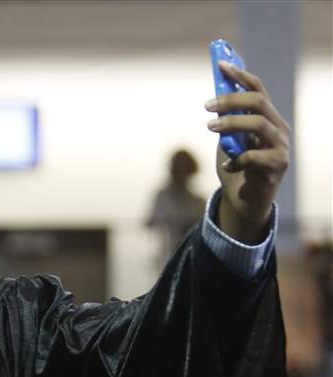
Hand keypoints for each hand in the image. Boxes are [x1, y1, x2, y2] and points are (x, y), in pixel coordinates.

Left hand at [207, 62, 290, 244]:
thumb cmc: (237, 168)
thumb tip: (213, 101)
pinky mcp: (277, 166)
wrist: (246, 201)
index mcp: (267, 118)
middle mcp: (278, 128)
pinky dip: (236, 159)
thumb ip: (225, 123)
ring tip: (210, 128)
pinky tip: (227, 165)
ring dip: (232, 124)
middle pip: (259, 102)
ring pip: (260, 124)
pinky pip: (255, 156)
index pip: (258, 90)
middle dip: (232, 100)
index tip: (220, 65)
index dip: (240, 76)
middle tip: (207, 106)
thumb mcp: (228, 141)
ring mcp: (280, 146)